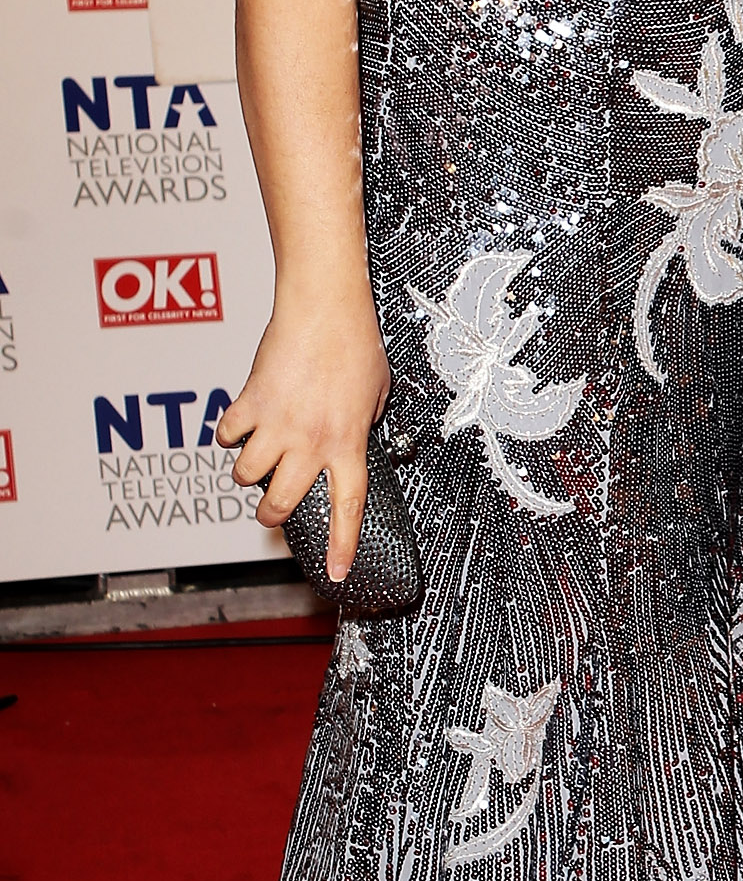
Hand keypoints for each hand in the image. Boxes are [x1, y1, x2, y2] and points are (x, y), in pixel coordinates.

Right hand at [220, 296, 390, 583]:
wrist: (324, 308)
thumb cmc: (355, 343)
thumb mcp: (377, 393)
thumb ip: (361, 423)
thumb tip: (351, 437)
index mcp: (348, 443)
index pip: (347, 507)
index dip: (342, 545)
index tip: (337, 572)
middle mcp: (311, 442)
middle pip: (281, 503)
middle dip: (271, 515)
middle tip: (271, 509)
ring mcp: (277, 425)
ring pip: (246, 475)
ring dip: (248, 473)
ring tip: (257, 459)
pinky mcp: (249, 403)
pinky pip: (227, 434)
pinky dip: (230, 432)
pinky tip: (241, 422)